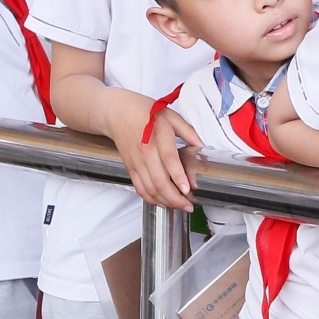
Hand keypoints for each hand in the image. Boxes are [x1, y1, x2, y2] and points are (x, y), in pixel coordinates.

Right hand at [108, 89, 198, 211]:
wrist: (116, 113)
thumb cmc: (143, 112)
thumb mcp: (171, 115)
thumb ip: (188, 131)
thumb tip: (202, 146)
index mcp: (158, 136)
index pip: (168, 159)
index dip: (178, 176)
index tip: (188, 189)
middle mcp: (145, 152)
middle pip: (159, 181)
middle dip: (175, 197)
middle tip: (189, 205)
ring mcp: (136, 162)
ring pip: (150, 188)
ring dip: (165, 201)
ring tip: (180, 206)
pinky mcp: (130, 168)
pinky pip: (140, 188)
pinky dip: (151, 199)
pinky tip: (163, 203)